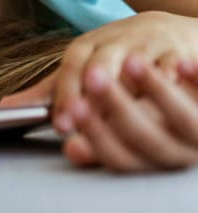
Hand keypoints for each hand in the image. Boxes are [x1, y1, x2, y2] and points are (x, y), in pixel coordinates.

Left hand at [0, 11, 197, 171]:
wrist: (158, 29)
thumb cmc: (112, 55)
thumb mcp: (78, 68)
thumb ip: (47, 91)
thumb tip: (6, 107)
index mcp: (86, 47)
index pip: (71, 68)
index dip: (66, 95)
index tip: (62, 123)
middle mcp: (113, 43)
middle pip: (101, 65)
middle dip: (92, 94)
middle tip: (84, 120)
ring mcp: (145, 45)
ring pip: (135, 68)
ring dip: (127, 91)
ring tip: (119, 114)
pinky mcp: (174, 52)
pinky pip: (172, 67)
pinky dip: (168, 78)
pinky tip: (163, 94)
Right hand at [74, 55, 197, 171]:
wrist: (187, 108)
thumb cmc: (146, 119)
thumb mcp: (121, 134)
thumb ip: (97, 137)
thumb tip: (70, 149)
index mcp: (146, 161)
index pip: (118, 158)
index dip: (95, 135)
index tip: (74, 111)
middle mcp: (174, 154)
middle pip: (145, 138)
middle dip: (116, 106)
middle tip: (94, 77)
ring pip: (182, 120)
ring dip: (157, 89)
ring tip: (132, 60)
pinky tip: (183, 63)